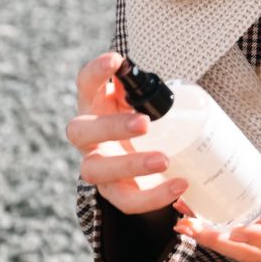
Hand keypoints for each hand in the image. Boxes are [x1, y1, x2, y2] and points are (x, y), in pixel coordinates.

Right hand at [68, 51, 188, 214]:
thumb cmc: (143, 116)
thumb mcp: (143, 101)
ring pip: (96, 170)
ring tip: (164, 160)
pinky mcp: (114, 192)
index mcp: (94, 104)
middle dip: (112, 127)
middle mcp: (87, 137)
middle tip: (145, 124)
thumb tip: (160, 85)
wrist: (144, 157)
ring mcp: (96, 165)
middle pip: (80, 132)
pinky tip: (180, 186)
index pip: (86, 84)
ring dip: (131, 165)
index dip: (95, 72)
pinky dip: (153, 197)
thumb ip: (147, 91)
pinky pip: (127, 201)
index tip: (116, 60)